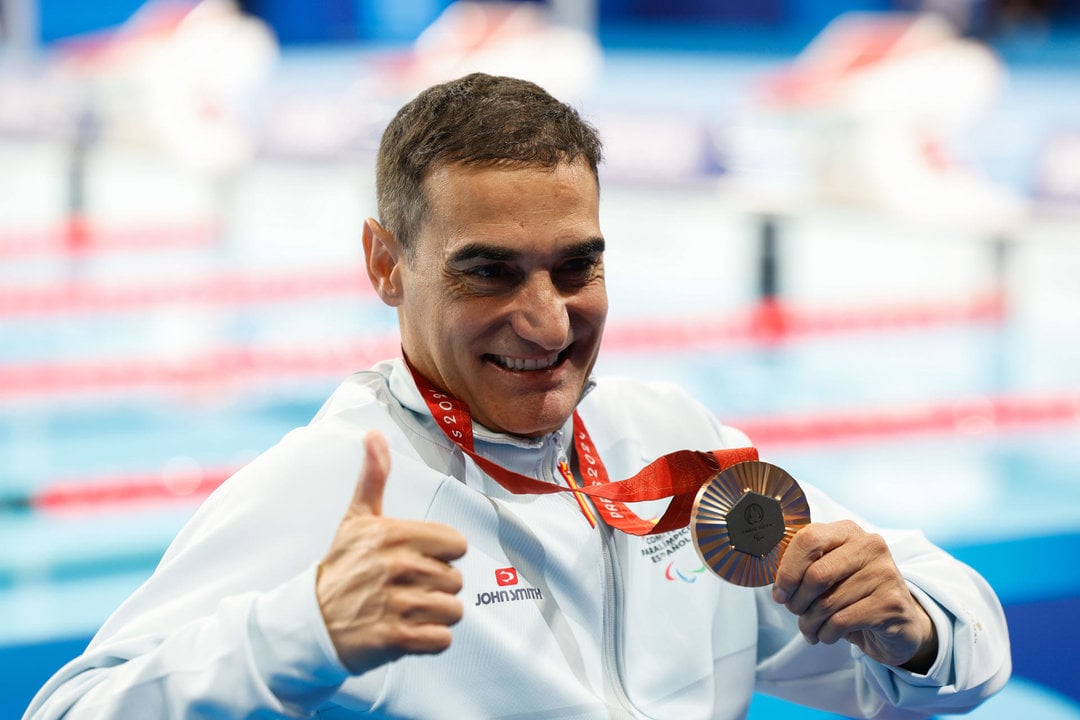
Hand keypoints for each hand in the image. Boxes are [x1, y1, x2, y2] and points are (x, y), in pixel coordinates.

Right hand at [317, 431, 467, 674]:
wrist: (310, 623)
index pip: (456, 543)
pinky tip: (409, 631)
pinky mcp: (395, 639)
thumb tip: (373, 434)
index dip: (442, 553)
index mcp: (393, 535)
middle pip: (456, 579)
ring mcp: (396, 604)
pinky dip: (431, 640)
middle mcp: (397, 568)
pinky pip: (443, 639)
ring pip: (453, 610)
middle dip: (437, 586)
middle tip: (407, 588)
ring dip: (435, 614)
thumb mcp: (355, 519)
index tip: (419, 558)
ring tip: (408, 610)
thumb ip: (373, 477)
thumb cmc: (340, 567)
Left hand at [771, 520, 937, 672]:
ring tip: (810, 629)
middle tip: (795, 612)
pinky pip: (842, 621)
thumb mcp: (830, 573)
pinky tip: (827, 635)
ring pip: (827, 603)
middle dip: (797, 600)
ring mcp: (885, 574)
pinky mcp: (891, 603)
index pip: (808, 539)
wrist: (898, 621)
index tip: (779, 593)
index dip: (787, 570)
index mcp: (848, 531)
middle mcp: (870, 546)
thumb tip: (778, 587)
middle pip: (816, 574)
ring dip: (809, 623)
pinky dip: (826, 634)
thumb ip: (805, 568)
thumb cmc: (854, 594)